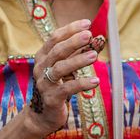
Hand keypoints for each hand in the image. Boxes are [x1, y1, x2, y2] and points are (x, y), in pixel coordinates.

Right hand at [26, 20, 100, 136]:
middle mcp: (41, 68)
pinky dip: (81, 84)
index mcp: (43, 57)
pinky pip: (67, 89)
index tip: (87, 23)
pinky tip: (95, 82)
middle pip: (57, 51)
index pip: (54, 38)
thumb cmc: (57, 87)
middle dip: (73, 41)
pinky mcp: (51, 98)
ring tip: (95, 56)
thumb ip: (79, 53)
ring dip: (78, 60)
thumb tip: (98, 38)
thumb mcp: (66, 68)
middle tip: (89, 35)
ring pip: (60, 68)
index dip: (70, 29)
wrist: (43, 116)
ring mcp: (44, 83)